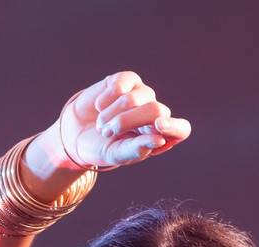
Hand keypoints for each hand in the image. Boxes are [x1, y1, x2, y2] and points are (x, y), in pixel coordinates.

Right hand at [55, 71, 191, 170]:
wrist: (77, 132)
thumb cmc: (101, 147)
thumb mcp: (116, 154)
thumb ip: (137, 149)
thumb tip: (160, 140)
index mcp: (158, 135)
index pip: (181, 129)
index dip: (174, 126)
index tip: (158, 125)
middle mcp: (155, 113)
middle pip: (156, 111)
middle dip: (127, 122)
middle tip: (106, 132)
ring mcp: (142, 94)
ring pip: (135, 98)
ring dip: (111, 114)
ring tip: (101, 125)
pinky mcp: (127, 80)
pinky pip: (121, 85)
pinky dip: (106, 98)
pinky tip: (99, 106)